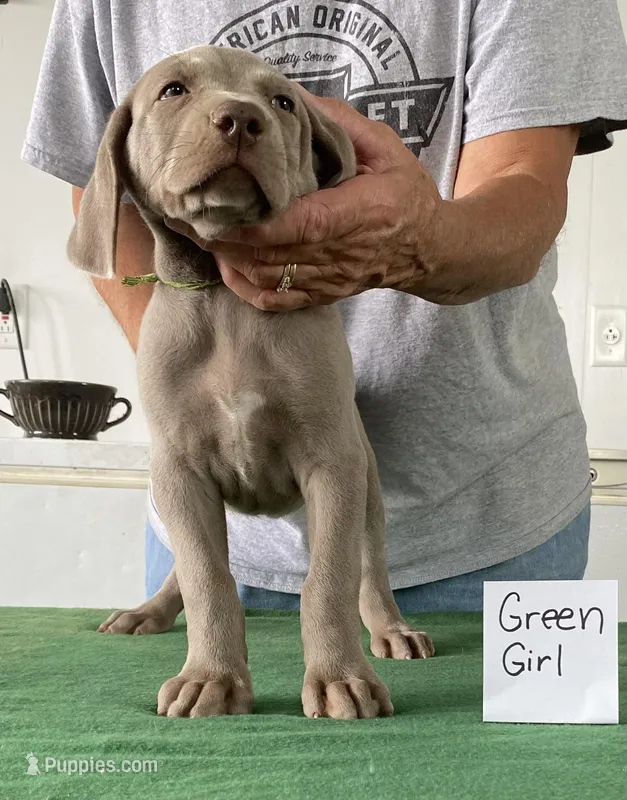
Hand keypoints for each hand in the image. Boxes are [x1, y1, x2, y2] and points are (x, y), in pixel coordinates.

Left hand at [167, 93, 443, 309]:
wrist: (429, 248)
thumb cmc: (407, 194)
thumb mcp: (384, 148)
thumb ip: (340, 124)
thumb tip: (293, 98)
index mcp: (356, 215)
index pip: (297, 228)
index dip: (253, 227)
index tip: (215, 211)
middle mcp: (340, 255)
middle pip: (272, 257)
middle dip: (225, 240)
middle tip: (187, 216)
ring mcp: (330, 280)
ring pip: (269, 280)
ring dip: (231, 261)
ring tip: (201, 234)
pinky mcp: (324, 294)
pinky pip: (278, 301)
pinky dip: (247, 288)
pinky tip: (228, 267)